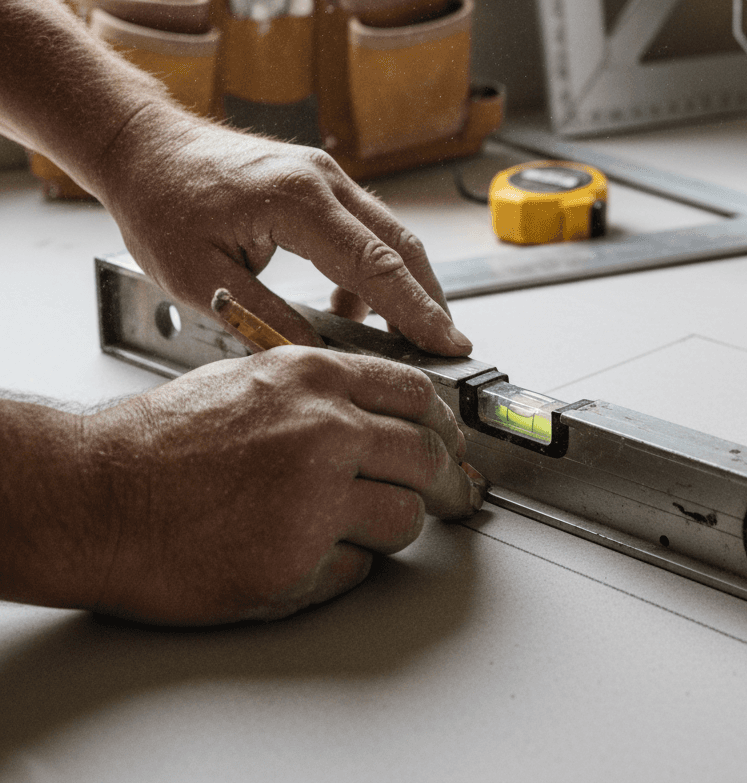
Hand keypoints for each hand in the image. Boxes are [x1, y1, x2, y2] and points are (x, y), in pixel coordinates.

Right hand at [76, 349, 484, 625]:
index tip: (449, 443)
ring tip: (354, 527)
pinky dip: (343, 566)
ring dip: (392, 527)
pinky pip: (357, 569)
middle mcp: (324, 431)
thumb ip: (322, 392)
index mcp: (314, 379)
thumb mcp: (250, 381)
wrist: (94, 497)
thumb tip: (383, 414)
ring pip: (406, 519)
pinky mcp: (295, 563)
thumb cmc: (159, 442)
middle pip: (428, 458)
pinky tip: (306, 553)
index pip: (417, 394)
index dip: (442, 425)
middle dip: (444, 483)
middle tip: (450, 497)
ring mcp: (313, 499)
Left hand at [94, 105, 471, 354]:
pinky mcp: (321, 183)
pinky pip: (365, 229)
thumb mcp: (199, 278)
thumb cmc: (161, 202)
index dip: (417, 310)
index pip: (376, 265)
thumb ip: (265, 317)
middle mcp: (324, 180)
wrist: (145, 146)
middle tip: (447, 347)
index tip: (449, 344)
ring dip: (406, 286)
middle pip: (402, 246)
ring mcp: (327, 176)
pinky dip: (372, 270)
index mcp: (297, 200)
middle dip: (430, 300)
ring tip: (407, 337)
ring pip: (390, 236)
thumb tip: (319, 354)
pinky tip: (353, 308)